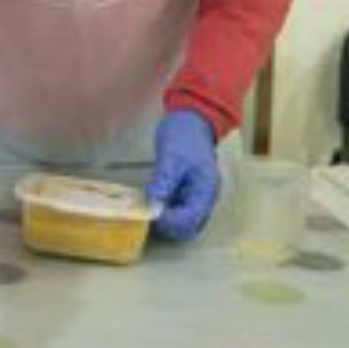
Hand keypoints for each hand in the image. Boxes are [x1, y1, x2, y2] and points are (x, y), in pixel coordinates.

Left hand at [146, 108, 219, 240]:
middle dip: (165, 226)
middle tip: (142, 217)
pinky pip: (174, 209)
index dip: (169, 222)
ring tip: (142, 211)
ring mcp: (194, 196)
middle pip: (187, 227)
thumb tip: (153, 205)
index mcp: (205, 191)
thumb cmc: (184, 136)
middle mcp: (202, 199)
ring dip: (163, 221)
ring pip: (180, 221)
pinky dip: (161, 211)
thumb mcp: (172, 158)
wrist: (191, 120)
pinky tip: (146, 204)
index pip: (189, 220)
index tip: (148, 215)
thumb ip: (164, 182)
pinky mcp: (184, 192)